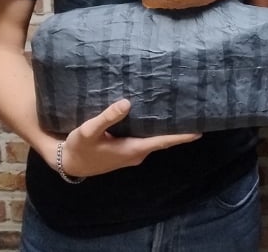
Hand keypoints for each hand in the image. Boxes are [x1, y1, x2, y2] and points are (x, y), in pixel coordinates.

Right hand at [56, 99, 199, 178]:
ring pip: (154, 138)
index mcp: (132, 149)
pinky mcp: (126, 149)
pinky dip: (154, 128)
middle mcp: (137, 153)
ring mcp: (132, 152)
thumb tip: (126, 103)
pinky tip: (157, 115)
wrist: (67, 163)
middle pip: (163, 139)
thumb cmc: (78, 148)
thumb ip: (107, 118)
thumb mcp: (88, 131)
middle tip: (194, 111)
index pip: (163, 141)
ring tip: (180, 109)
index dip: (182, 136)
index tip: (199, 130)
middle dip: (178, 128)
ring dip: (166, 127)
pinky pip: (146, 138)